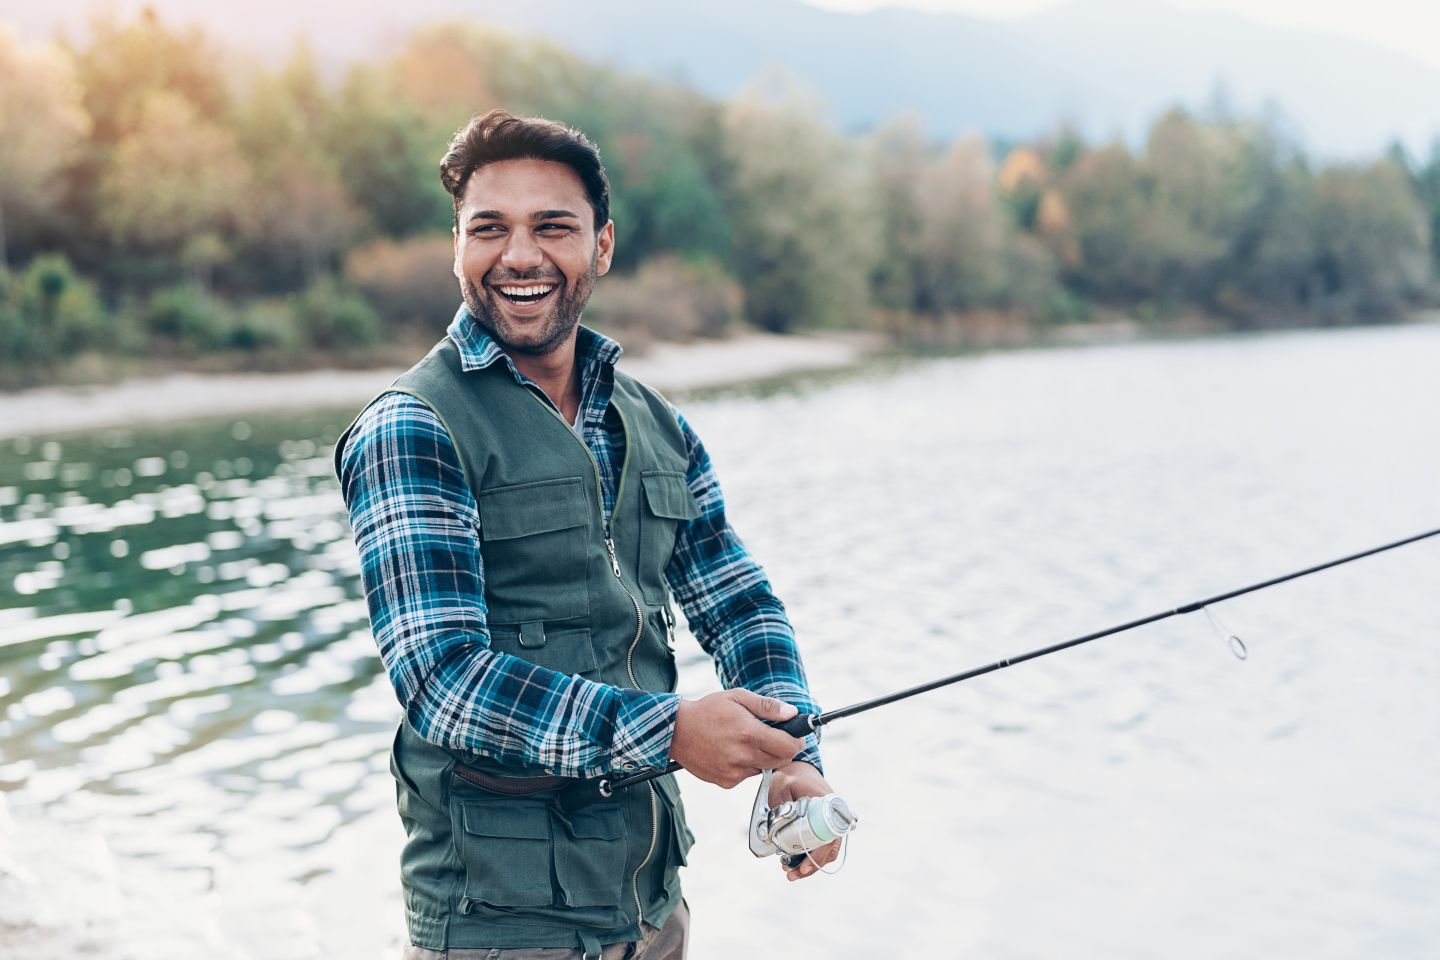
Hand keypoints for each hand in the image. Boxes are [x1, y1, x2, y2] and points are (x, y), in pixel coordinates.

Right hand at [668, 689, 804, 788]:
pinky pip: (747, 776)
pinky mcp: (725, 781)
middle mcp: (742, 755)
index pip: (787, 746)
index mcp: (748, 732)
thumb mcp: (737, 697)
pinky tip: (733, 753)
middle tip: (774, 738)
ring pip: (764, 769)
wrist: (676, 731)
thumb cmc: (708, 711)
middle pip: (781, 761)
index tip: (797, 737)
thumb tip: (791, 713)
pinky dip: (746, 766)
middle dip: (783, 750)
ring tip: (746, 742)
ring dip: (763, 758)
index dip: (797, 741)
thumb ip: (767, 706)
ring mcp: (733, 771)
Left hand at [767, 761, 841, 880]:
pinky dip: (808, 857)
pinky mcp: (821, 827)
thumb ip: (781, 806)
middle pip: (829, 848)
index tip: (805, 866)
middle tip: (792, 875)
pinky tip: (793, 864)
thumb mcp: (782, 785)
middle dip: (812, 866)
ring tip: (791, 874)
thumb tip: (780, 830)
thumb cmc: (790, 776)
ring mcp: (829, 822)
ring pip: (825, 850)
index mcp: (829, 804)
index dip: (819, 855)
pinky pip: (819, 846)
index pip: (830, 836)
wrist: (796, 767)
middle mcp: (834, 815)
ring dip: (810, 865)